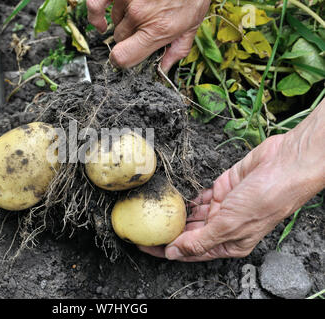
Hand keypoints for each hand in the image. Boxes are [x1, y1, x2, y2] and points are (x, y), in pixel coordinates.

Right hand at [87, 0, 210, 72]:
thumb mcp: (193, 23)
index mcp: (157, 30)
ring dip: (124, 19)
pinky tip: (101, 22)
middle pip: (121, 39)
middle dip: (130, 37)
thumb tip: (164, 69)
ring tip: (142, 10)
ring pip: (115, 21)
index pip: (123, 58)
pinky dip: (96, 15)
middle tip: (145, 28)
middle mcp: (139, 15)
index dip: (122, 61)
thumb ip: (178, 49)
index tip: (126, 58)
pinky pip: (95, 4)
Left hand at [139, 99, 324, 260]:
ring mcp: (223, 206)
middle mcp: (224, 227)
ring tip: (151, 211)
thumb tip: (174, 254)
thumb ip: (200, 241)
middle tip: (143, 226)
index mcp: (229, 243)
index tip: (145, 246)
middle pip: (189, 233)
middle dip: (167, 231)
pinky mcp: (222, 187)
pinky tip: (170, 197)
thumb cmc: (266, 199)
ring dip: (174, 214)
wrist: (285, 165)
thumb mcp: (229, 226)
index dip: (167, 250)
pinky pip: (199, 195)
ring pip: (192, 214)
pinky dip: (185, 197)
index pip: (191, 251)